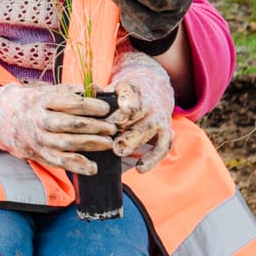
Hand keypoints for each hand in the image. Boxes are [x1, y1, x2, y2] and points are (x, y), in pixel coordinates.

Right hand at [0, 82, 117, 174]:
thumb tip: (95, 88)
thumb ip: (69, 91)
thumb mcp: (45, 92)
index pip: (70, 103)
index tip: (105, 108)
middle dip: (95, 127)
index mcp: (41, 101)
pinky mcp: (38, 154)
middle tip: (112, 128)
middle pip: (71, 124)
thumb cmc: (31, 104)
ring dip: (90, 145)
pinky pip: (60, 162)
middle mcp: (39, 120)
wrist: (0, 119)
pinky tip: (93, 167)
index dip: (90, 106)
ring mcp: (38, 139)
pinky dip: (77, 166)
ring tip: (107, 143)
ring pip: (67, 144)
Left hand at [108, 54, 176, 171]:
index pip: (131, 96)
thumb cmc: (124, 93)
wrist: (153, 87)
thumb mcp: (112, 87)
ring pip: (148, 132)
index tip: (122, 113)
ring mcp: (158, 119)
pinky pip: (162, 147)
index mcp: (133, 90)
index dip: (128, 105)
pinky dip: (153, 159)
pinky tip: (140, 168)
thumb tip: (90, 94)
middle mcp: (148, 104)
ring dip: (134, 143)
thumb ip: (101, 95)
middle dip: (125, 128)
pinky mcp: (166, 132)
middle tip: (113, 142)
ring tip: (119, 153)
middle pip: (137, 118)